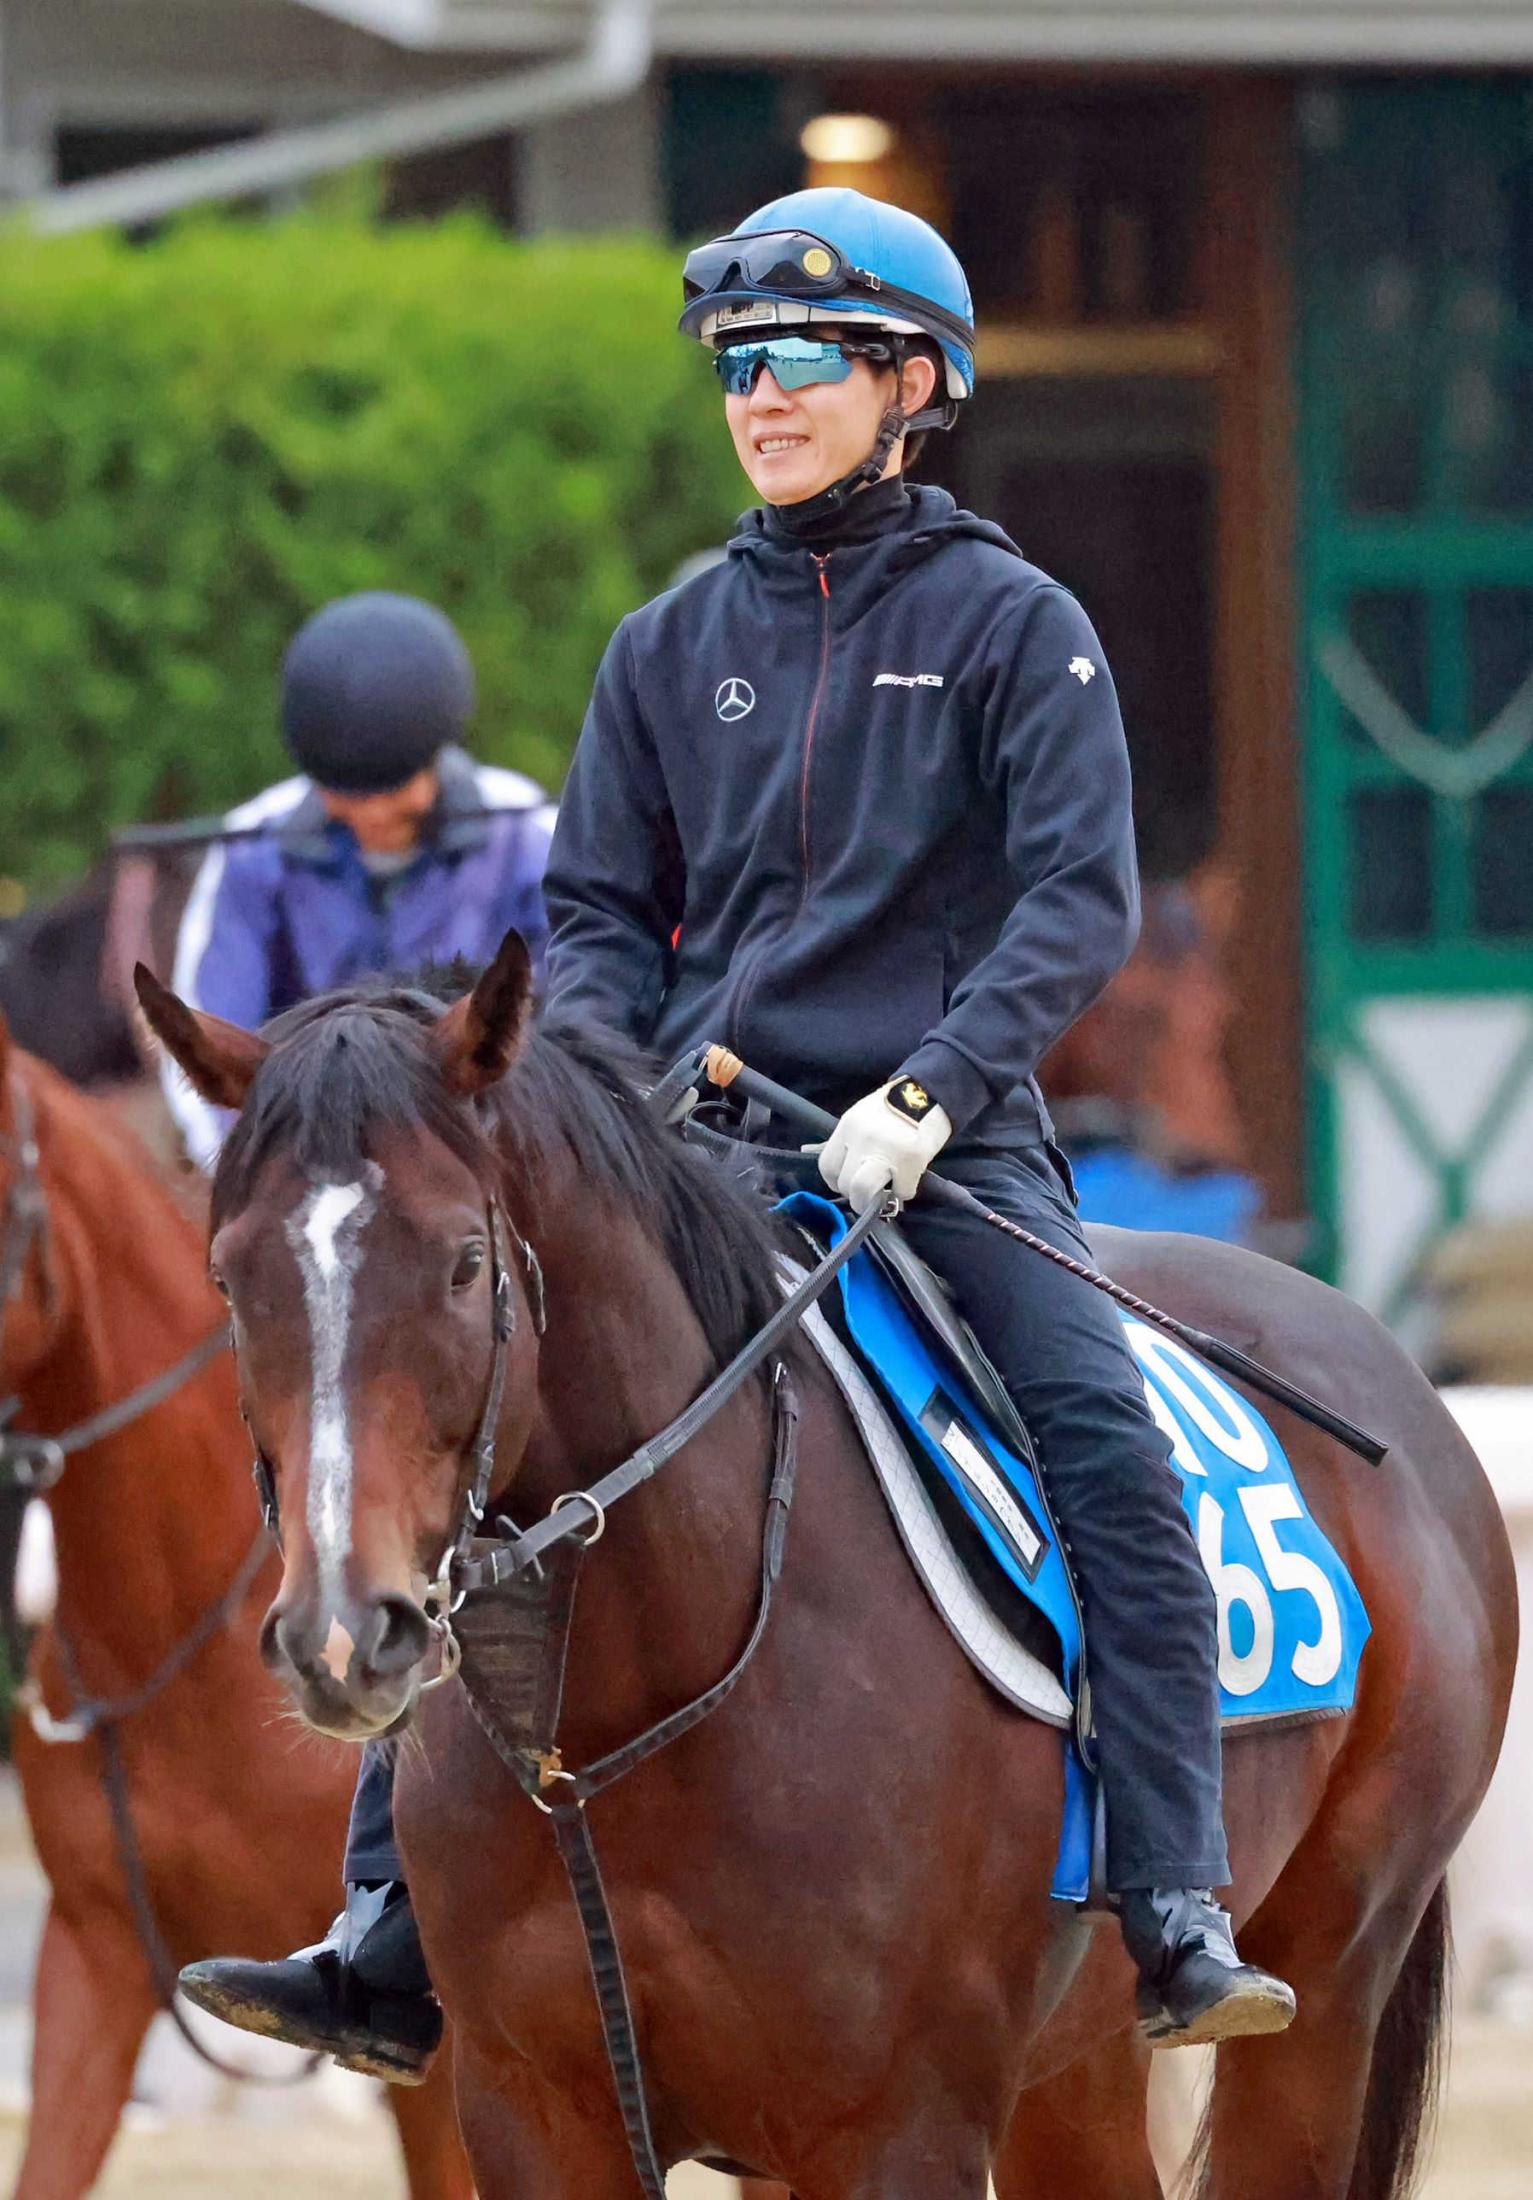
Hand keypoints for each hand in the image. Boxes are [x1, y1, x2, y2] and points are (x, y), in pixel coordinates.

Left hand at [816, 1078, 952, 1211]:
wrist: (931, 1092)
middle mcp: (862, 1139)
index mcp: (847, 1127)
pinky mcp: (912, 1161)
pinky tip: (908, 1180)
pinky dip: (904, 1191)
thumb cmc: (893, 1106)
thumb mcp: (860, 1117)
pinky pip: (901, 1192)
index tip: (848, 1182)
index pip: (826, 1166)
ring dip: (872, 1202)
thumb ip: (843, 1140)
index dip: (835, 1181)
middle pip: (844, 1184)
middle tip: (867, 1193)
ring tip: (882, 1197)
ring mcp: (887, 1151)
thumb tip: (813, 1155)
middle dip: (855, 1195)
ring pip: (864, 1191)